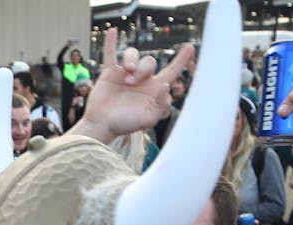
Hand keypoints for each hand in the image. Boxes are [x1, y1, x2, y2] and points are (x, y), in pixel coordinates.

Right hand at [69, 28, 191, 143]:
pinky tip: (113, 32)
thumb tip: (166, 85)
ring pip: (133, 54)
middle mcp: (142, 79)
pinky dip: (111, 43)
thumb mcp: (148, 119)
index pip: (171, 71)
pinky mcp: (110, 73)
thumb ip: (162, 105)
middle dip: (141, 69)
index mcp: (153, 89)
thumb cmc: (125, 124)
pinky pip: (111, 54)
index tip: (190, 48)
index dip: (181, 60)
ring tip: (126, 71)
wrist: (102, 124)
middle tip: (130, 83)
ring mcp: (125, 74)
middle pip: (149, 61)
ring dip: (131, 60)